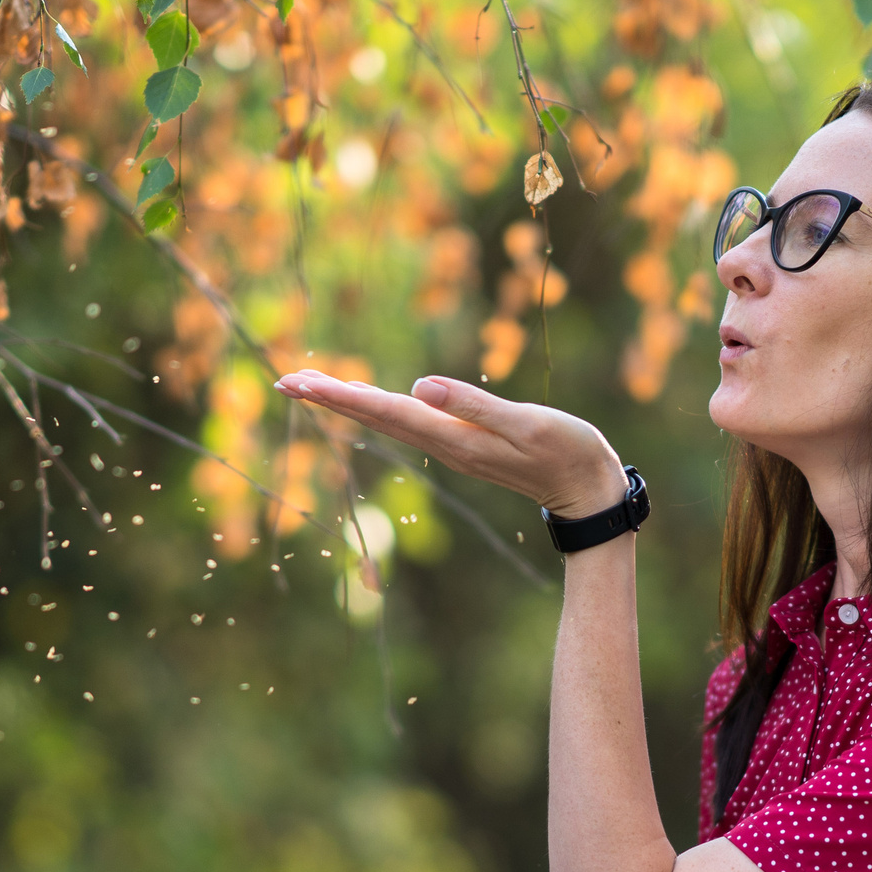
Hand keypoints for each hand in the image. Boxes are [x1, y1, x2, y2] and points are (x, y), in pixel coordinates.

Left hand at [273, 370, 628, 519]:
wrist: (588, 491)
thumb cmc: (567, 452)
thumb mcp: (527, 424)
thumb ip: (475, 405)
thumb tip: (420, 386)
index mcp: (453, 439)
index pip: (386, 411)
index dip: (340, 396)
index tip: (300, 382)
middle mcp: (444, 445)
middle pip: (375, 418)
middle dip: (329, 399)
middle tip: (283, 380)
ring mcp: (452, 448)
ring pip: (388, 421)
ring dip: (347, 404)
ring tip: (310, 387)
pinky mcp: (463, 445)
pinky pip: (406, 423)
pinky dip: (377, 409)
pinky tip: (364, 401)